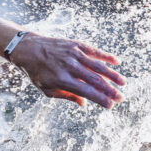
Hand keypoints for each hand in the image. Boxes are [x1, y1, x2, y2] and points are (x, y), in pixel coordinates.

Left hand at [9, 33, 125, 107]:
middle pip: (95, 80)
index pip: (86, 91)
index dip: (100, 99)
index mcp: (62, 80)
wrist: (28, 48)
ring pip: (97, 65)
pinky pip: (94, 51)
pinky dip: (106, 56)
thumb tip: (83, 103)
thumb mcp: (46, 89)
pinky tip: (117, 62)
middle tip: (121, 98)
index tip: (110, 105)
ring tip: (123, 83)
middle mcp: (69, 66)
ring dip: (112, 75)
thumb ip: (66, 96)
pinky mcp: (75, 44)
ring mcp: (74, 54)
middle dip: (110, 90)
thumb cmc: (37, 72)